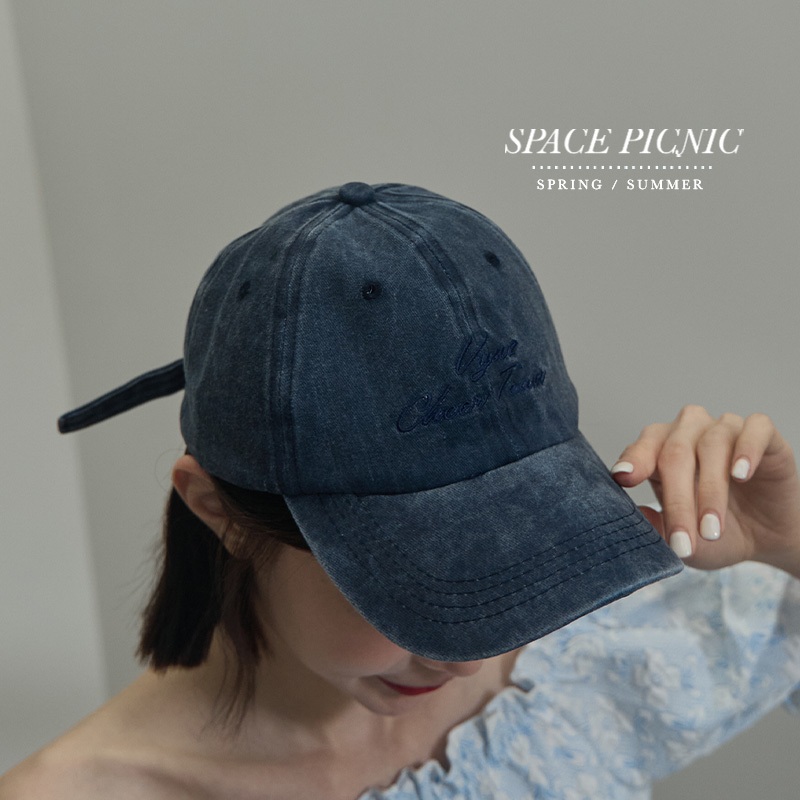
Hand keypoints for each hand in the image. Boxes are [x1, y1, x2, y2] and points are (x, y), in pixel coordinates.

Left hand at [612, 405, 799, 576]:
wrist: (768, 536)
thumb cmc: (717, 532)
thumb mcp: (684, 541)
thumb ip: (660, 529)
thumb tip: (638, 515)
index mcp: (659, 451)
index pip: (642, 449)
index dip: (634, 461)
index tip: (623, 478)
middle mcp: (688, 432)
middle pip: (675, 453)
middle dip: (678, 501)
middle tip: (684, 540)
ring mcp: (724, 428)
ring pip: (712, 444)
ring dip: (711, 490)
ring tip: (712, 529)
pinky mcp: (761, 432)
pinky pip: (754, 428)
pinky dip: (746, 448)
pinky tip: (740, 474)